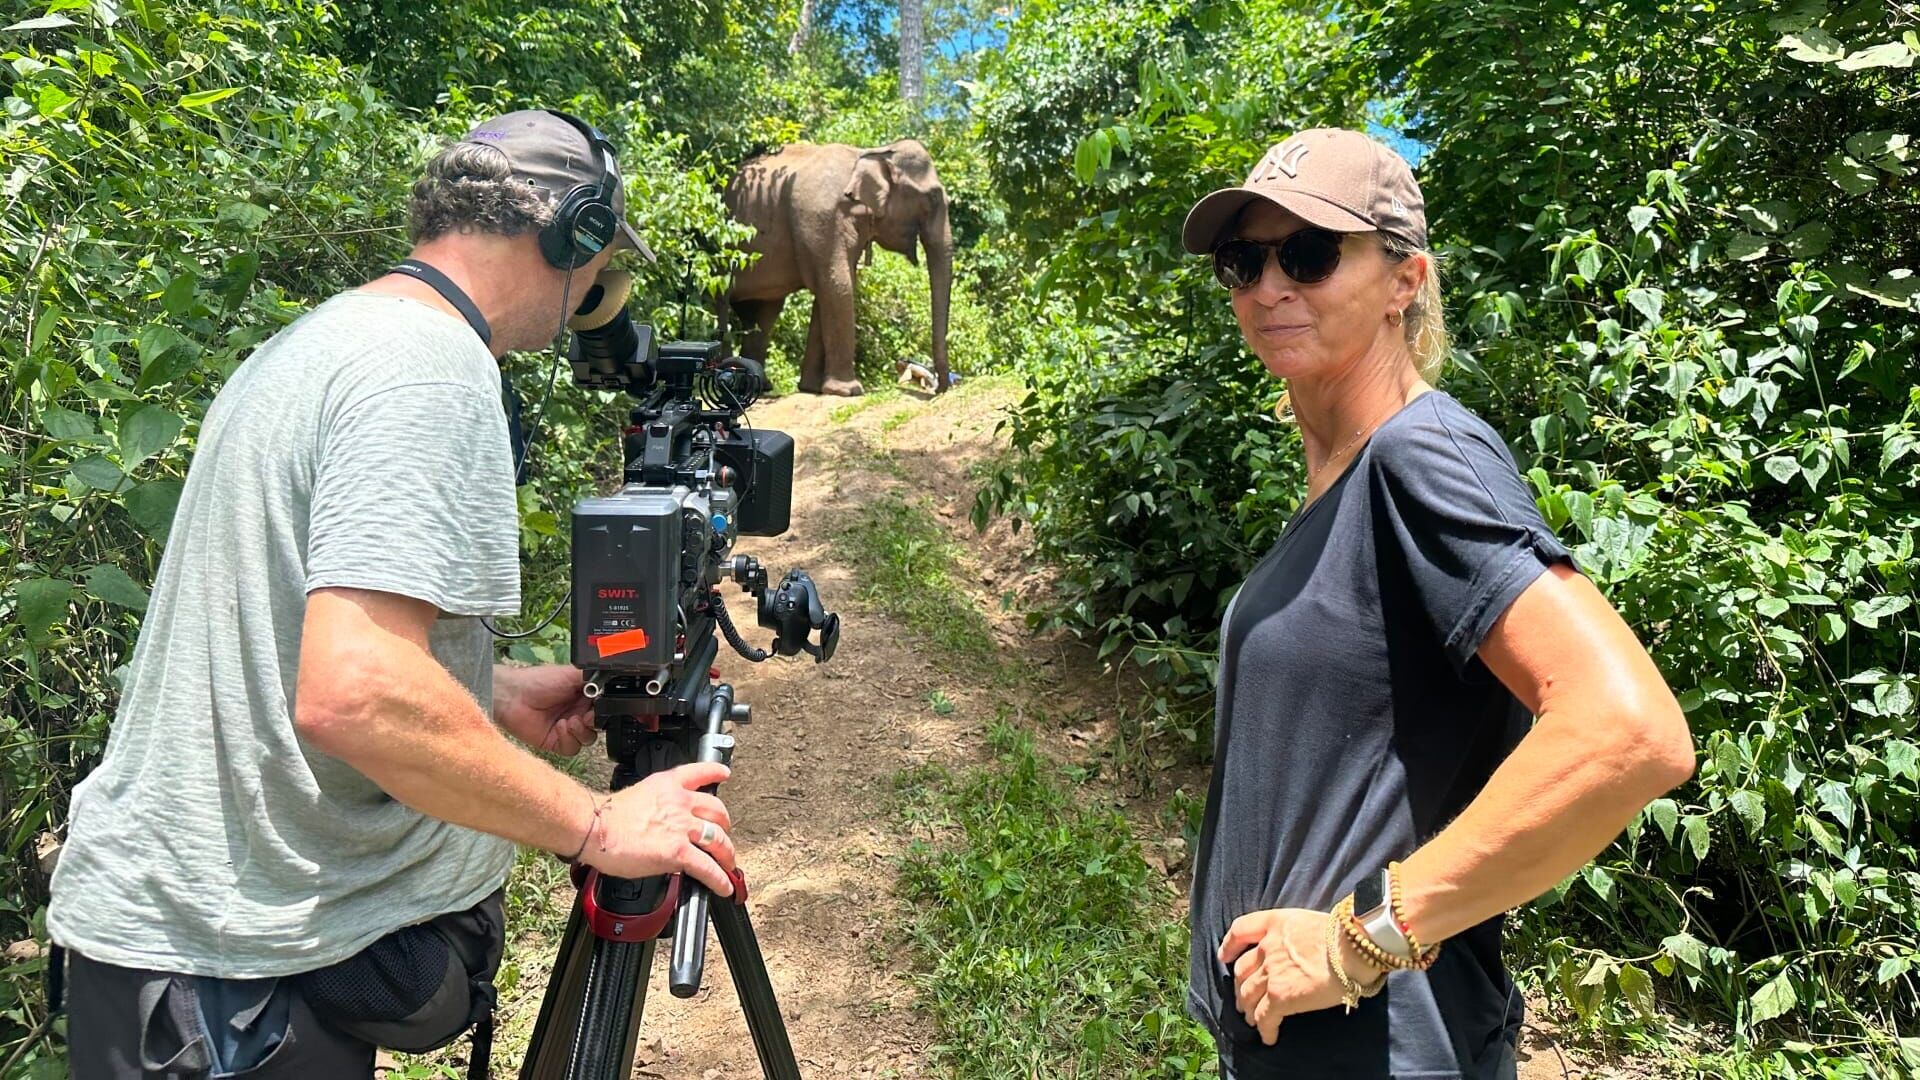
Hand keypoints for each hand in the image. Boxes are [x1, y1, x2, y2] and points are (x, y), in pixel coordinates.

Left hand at [494, 664, 597, 755]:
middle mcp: (578, 713)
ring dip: (582, 732)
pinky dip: (568, 739)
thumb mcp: (572, 674)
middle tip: (585, 716)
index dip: (607, 710)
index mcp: (585, 697)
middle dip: (595, 722)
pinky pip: (572, 749)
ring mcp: (567, 729)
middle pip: (600, 726)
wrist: (513, 696)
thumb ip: (595, 677)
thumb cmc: (539, 681)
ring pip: (588, 739)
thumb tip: (615, 678)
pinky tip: (559, 728)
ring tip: (570, 721)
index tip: (602, 708)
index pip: (605, 708)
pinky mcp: (556, 742)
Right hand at [586, 763, 737, 895]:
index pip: (700, 773)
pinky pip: (707, 867)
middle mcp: (680, 803)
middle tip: (723, 836)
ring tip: (728, 864)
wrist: (595, 827)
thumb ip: (659, 803)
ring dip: (727, 854)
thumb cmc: (606, 816)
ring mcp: (681, 827)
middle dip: (724, 825)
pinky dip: (719, 879)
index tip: (724, 774)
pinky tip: (724, 885)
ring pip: (718, 839)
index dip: (716, 772)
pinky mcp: (678, 852)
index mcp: (669, 785)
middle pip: (717, 811)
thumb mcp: (640, 794)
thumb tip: (664, 820)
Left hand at [1219, 907, 1378, 1043]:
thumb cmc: (1342, 934)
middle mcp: (1267, 947)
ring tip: (1253, 1019)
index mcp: (1274, 923)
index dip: (1229, 945)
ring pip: (1248, 995)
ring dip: (1248, 1010)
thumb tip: (1298, 950)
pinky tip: (1269, 1037)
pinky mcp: (1279, 997)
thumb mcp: (1308, 920)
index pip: (1240, 930)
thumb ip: (1293, 934)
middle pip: (1242, 970)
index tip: (1224, 956)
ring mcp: (1270, 973)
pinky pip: (1264, 1017)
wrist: (1351, 949)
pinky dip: (1264, 1029)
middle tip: (1245, 999)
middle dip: (1241, 987)